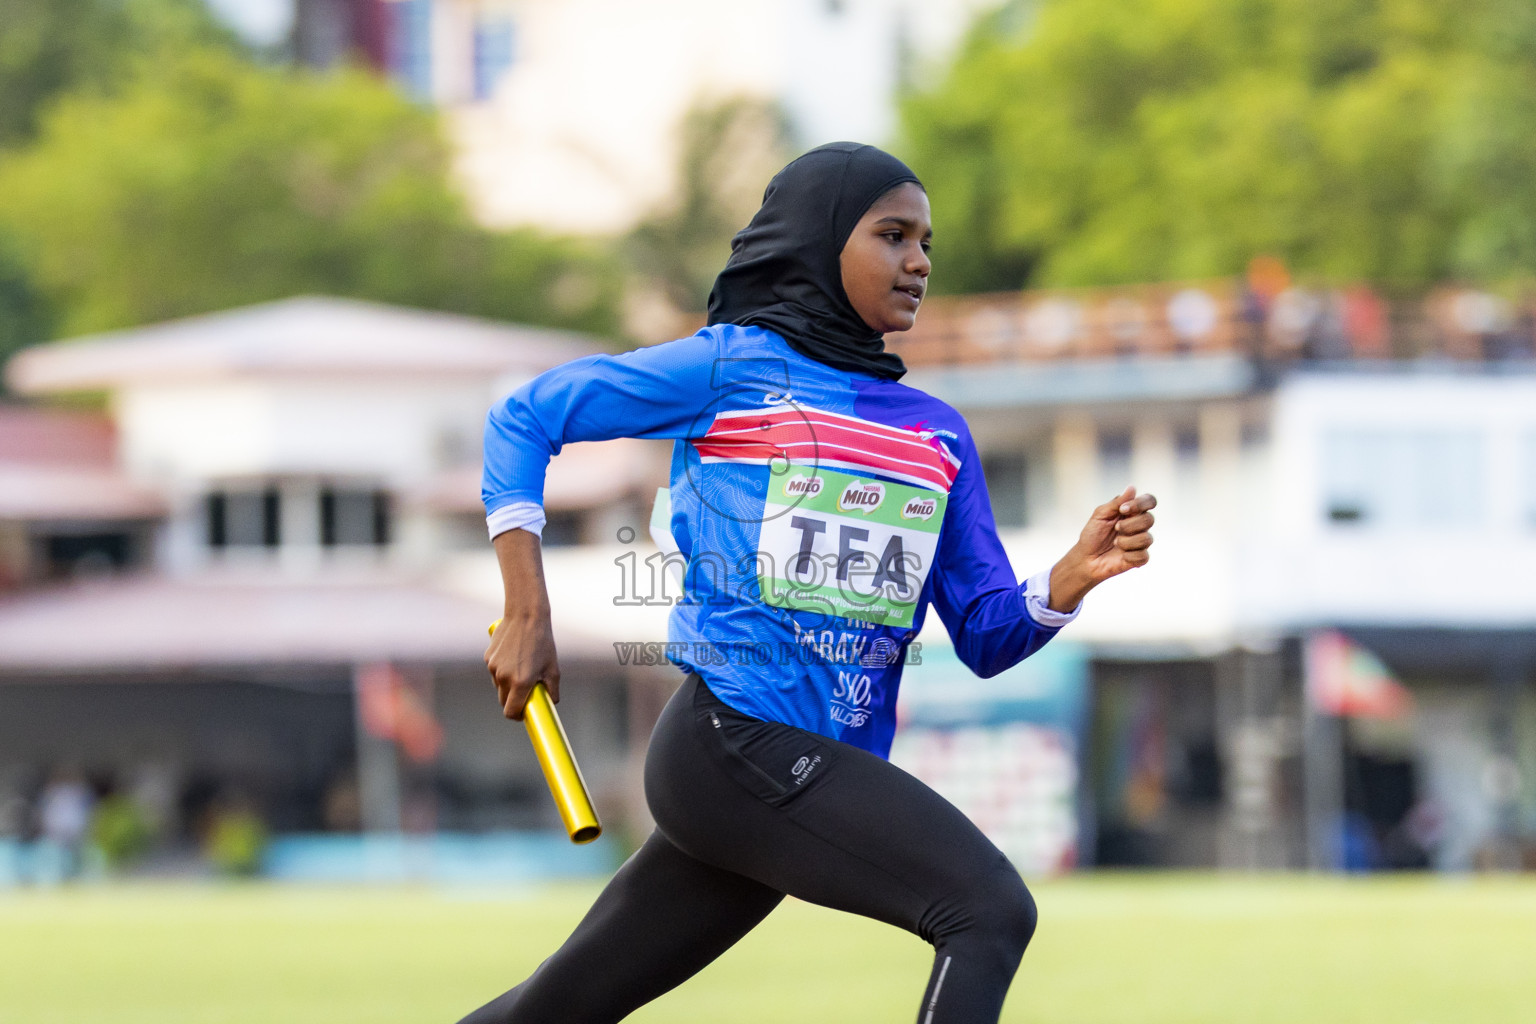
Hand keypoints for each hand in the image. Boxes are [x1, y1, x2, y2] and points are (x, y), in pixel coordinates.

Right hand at [487, 529, 560, 719]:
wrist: (526, 616)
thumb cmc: (543, 642)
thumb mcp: (553, 668)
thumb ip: (552, 690)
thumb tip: (552, 703)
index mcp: (521, 682)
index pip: (511, 712)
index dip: (517, 716)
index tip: (523, 713)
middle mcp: (504, 677)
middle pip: (504, 701)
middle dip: (513, 700)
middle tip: (526, 691)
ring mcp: (494, 668)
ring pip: (499, 686)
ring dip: (508, 684)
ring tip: (522, 667)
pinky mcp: (488, 658)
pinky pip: (495, 672)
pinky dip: (502, 670)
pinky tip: (513, 656)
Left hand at [1048, 486, 1156, 611]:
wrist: (1085, 558)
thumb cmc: (1092, 534)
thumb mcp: (1100, 515)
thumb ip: (1117, 502)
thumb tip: (1132, 487)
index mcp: (1132, 512)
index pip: (1149, 501)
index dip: (1141, 503)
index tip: (1123, 509)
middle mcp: (1139, 525)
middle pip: (1149, 519)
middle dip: (1130, 525)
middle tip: (1116, 528)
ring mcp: (1140, 542)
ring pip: (1147, 539)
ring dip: (1127, 541)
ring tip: (1115, 543)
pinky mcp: (1139, 558)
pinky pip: (1143, 556)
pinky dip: (1129, 555)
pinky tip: (1121, 555)